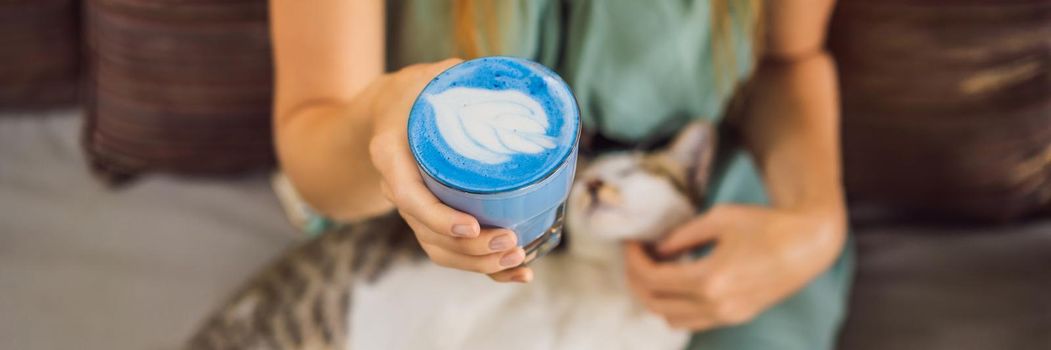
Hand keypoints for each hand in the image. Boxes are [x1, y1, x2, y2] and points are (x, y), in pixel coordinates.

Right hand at [366, 58, 532, 282]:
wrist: (391, 110)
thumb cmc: (418, 91)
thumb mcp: (432, 77)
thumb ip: (456, 75)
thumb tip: (494, 79)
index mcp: (391, 153)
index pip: (410, 196)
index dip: (438, 216)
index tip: (471, 225)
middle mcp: (398, 188)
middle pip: (429, 233)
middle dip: (471, 248)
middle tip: (511, 242)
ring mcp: (416, 209)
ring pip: (441, 249)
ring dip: (480, 263)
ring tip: (519, 259)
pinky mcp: (435, 220)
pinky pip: (455, 251)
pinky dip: (486, 268)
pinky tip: (518, 273)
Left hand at [624, 204, 844, 329]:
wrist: (808, 244)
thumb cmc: (766, 224)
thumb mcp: (719, 218)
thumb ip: (682, 236)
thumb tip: (656, 248)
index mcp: (710, 279)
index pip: (652, 279)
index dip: (634, 260)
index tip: (632, 243)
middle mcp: (716, 305)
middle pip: (655, 304)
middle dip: (637, 279)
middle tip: (636, 256)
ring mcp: (728, 316)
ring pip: (670, 319)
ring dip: (655, 297)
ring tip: (655, 269)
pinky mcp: (736, 317)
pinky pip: (692, 322)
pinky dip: (675, 305)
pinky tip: (678, 281)